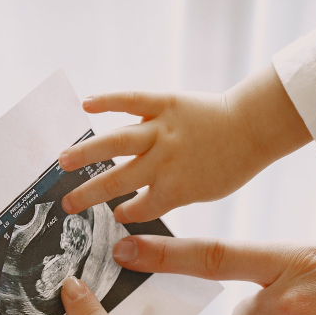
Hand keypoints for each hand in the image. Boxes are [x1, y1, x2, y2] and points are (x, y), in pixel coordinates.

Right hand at [59, 65, 310, 222]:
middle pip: (118, 180)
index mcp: (175, 188)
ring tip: (62, 161)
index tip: (115, 214)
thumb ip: (172, 196)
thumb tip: (141, 204)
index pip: (140, 207)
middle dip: (89, 194)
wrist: (253, 127)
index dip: (126, 213)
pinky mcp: (165, 103)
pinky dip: (108, 101)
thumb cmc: (232, 163)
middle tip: (66, 203)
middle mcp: (163, 161)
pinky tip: (86, 105)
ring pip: (116, 142)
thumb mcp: (204, 192)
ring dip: (86, 152)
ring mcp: (162, 129)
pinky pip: (131, 100)